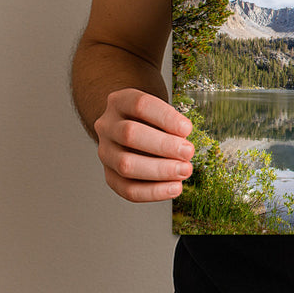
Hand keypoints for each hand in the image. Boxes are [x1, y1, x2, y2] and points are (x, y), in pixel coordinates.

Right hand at [93, 88, 194, 202]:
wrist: (128, 127)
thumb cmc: (150, 118)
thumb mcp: (158, 109)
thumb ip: (170, 122)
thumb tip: (185, 142)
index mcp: (120, 101)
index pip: (140, 105)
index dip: (165, 117)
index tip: (187, 129)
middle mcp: (107, 125)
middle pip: (130, 134)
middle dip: (163, 146)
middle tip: (188, 152)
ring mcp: (105, 151)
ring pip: (125, 164)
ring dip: (160, 170)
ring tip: (184, 171)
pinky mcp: (109, 175)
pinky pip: (127, 189)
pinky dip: (153, 192)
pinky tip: (174, 188)